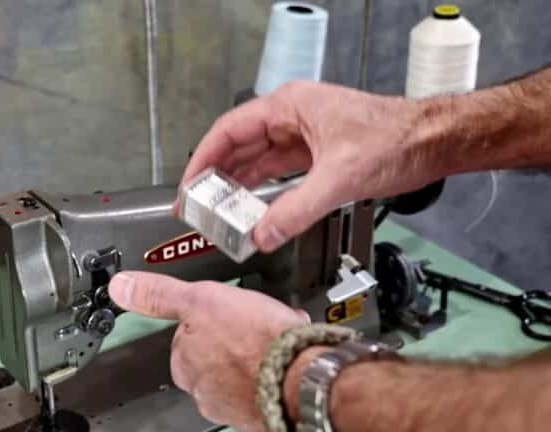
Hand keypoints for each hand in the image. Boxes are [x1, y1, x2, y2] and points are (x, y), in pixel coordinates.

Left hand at [108, 271, 310, 430]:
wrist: (302, 375)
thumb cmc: (255, 341)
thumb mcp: (200, 299)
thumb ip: (159, 294)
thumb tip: (121, 286)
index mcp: (185, 364)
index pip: (186, 338)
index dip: (207, 318)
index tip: (223, 311)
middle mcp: (205, 390)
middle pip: (214, 355)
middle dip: (233, 337)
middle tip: (252, 321)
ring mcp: (234, 404)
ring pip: (242, 369)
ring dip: (256, 352)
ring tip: (273, 335)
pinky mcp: (263, 411)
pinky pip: (267, 382)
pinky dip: (276, 367)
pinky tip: (287, 353)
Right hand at [181, 81, 445, 251]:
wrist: (432, 143)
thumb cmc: (396, 139)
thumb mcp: (340, 177)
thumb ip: (297, 210)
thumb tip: (264, 235)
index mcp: (288, 107)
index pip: (229, 131)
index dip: (203, 159)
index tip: (189, 186)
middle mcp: (290, 117)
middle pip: (237, 146)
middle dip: (216, 176)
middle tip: (197, 205)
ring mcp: (301, 134)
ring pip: (255, 159)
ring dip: (237, 185)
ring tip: (217, 211)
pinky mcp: (314, 152)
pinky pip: (275, 171)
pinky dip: (260, 189)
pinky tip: (250, 207)